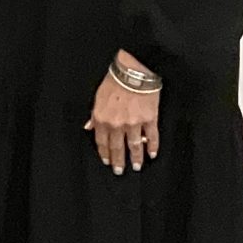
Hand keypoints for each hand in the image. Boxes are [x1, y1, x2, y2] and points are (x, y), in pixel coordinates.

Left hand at [85, 55, 160, 176]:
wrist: (133, 71)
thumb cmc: (114, 81)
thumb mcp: (97, 97)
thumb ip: (94, 115)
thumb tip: (89, 127)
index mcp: (102, 119)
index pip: (101, 142)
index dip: (104, 153)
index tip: (106, 161)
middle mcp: (117, 124)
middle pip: (117, 147)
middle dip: (118, 161)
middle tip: (119, 171)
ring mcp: (134, 123)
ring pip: (134, 146)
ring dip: (136, 158)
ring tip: (136, 167)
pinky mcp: (150, 119)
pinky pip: (151, 136)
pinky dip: (152, 146)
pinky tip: (152, 154)